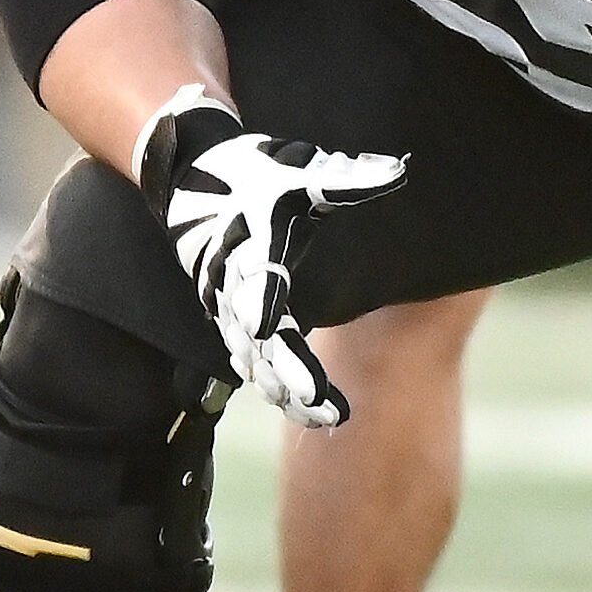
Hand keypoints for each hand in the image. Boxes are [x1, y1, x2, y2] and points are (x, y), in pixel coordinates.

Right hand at [135, 84, 405, 423]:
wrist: (195, 178)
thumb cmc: (253, 176)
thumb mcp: (299, 174)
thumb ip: (345, 180)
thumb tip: (396, 172)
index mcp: (252, 256)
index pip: (262, 298)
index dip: (273, 329)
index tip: (283, 353)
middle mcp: (236, 291)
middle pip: (259, 347)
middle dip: (290, 379)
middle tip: (326, 409)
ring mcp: (231, 309)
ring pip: (255, 362)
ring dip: (286, 392)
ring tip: (325, 419)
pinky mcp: (233, 318)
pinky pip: (250, 361)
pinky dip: (274, 386)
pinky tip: (301, 409)